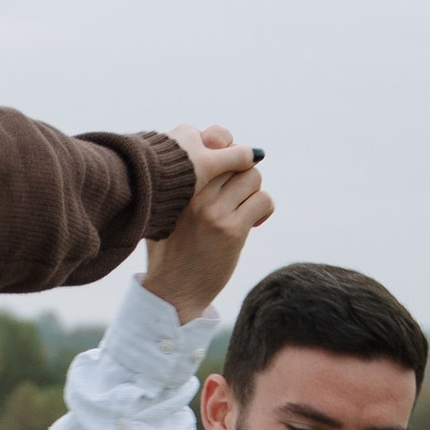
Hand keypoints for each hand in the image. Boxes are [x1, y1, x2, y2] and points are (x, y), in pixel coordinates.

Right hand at [147, 122, 272, 327]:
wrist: (171, 291)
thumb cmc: (169, 249)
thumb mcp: (164, 210)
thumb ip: (183, 183)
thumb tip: (216, 147)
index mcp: (176, 182)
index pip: (212, 138)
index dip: (228, 149)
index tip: (229, 169)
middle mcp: (192, 192)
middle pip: (236, 157)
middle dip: (243, 173)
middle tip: (239, 193)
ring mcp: (212, 211)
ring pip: (253, 176)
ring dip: (254, 192)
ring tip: (246, 210)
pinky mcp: (231, 230)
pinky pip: (263, 200)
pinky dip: (264, 209)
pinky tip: (254, 223)